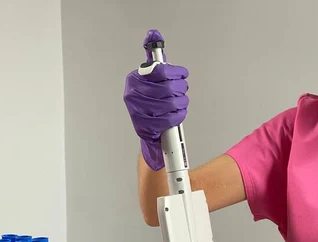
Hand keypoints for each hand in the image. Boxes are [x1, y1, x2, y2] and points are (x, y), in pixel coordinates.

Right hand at [124, 29, 188, 170]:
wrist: (146, 130)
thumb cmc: (151, 102)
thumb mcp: (150, 79)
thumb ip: (154, 59)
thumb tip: (154, 34)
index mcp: (135, 78)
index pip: (161, 71)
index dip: (176, 73)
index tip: (183, 74)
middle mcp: (133, 93)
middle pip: (168, 88)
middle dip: (181, 89)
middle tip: (183, 90)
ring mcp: (138, 110)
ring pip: (170, 103)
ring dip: (182, 103)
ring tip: (182, 102)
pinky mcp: (145, 125)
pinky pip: (169, 119)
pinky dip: (179, 116)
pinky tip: (179, 113)